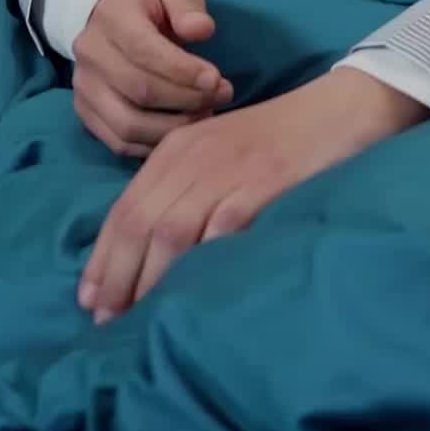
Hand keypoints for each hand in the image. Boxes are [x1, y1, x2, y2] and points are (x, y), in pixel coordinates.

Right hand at [71, 0, 232, 157]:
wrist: (109, 19)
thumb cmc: (149, 9)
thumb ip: (188, 8)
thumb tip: (203, 29)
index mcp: (112, 17)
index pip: (144, 50)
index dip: (183, 70)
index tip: (216, 79)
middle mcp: (90, 54)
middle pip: (139, 90)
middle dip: (187, 99)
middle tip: (221, 96)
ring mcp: (83, 87)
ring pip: (128, 124)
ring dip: (173, 128)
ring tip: (204, 115)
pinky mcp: (85, 113)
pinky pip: (119, 143)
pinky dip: (154, 144)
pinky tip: (180, 130)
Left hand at [78, 66, 429, 319]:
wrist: (340, 109)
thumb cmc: (279, 141)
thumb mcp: (220, 156)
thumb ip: (187, 192)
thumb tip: (149, 255)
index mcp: (177, 150)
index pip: (124, 208)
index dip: (102, 258)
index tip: (89, 301)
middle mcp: (193, 156)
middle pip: (138, 222)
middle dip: (116, 275)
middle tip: (106, 322)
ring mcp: (228, 168)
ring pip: (169, 228)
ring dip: (148, 278)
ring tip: (138, 319)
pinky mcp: (264, 181)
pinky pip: (221, 225)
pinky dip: (202, 259)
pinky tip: (193, 293)